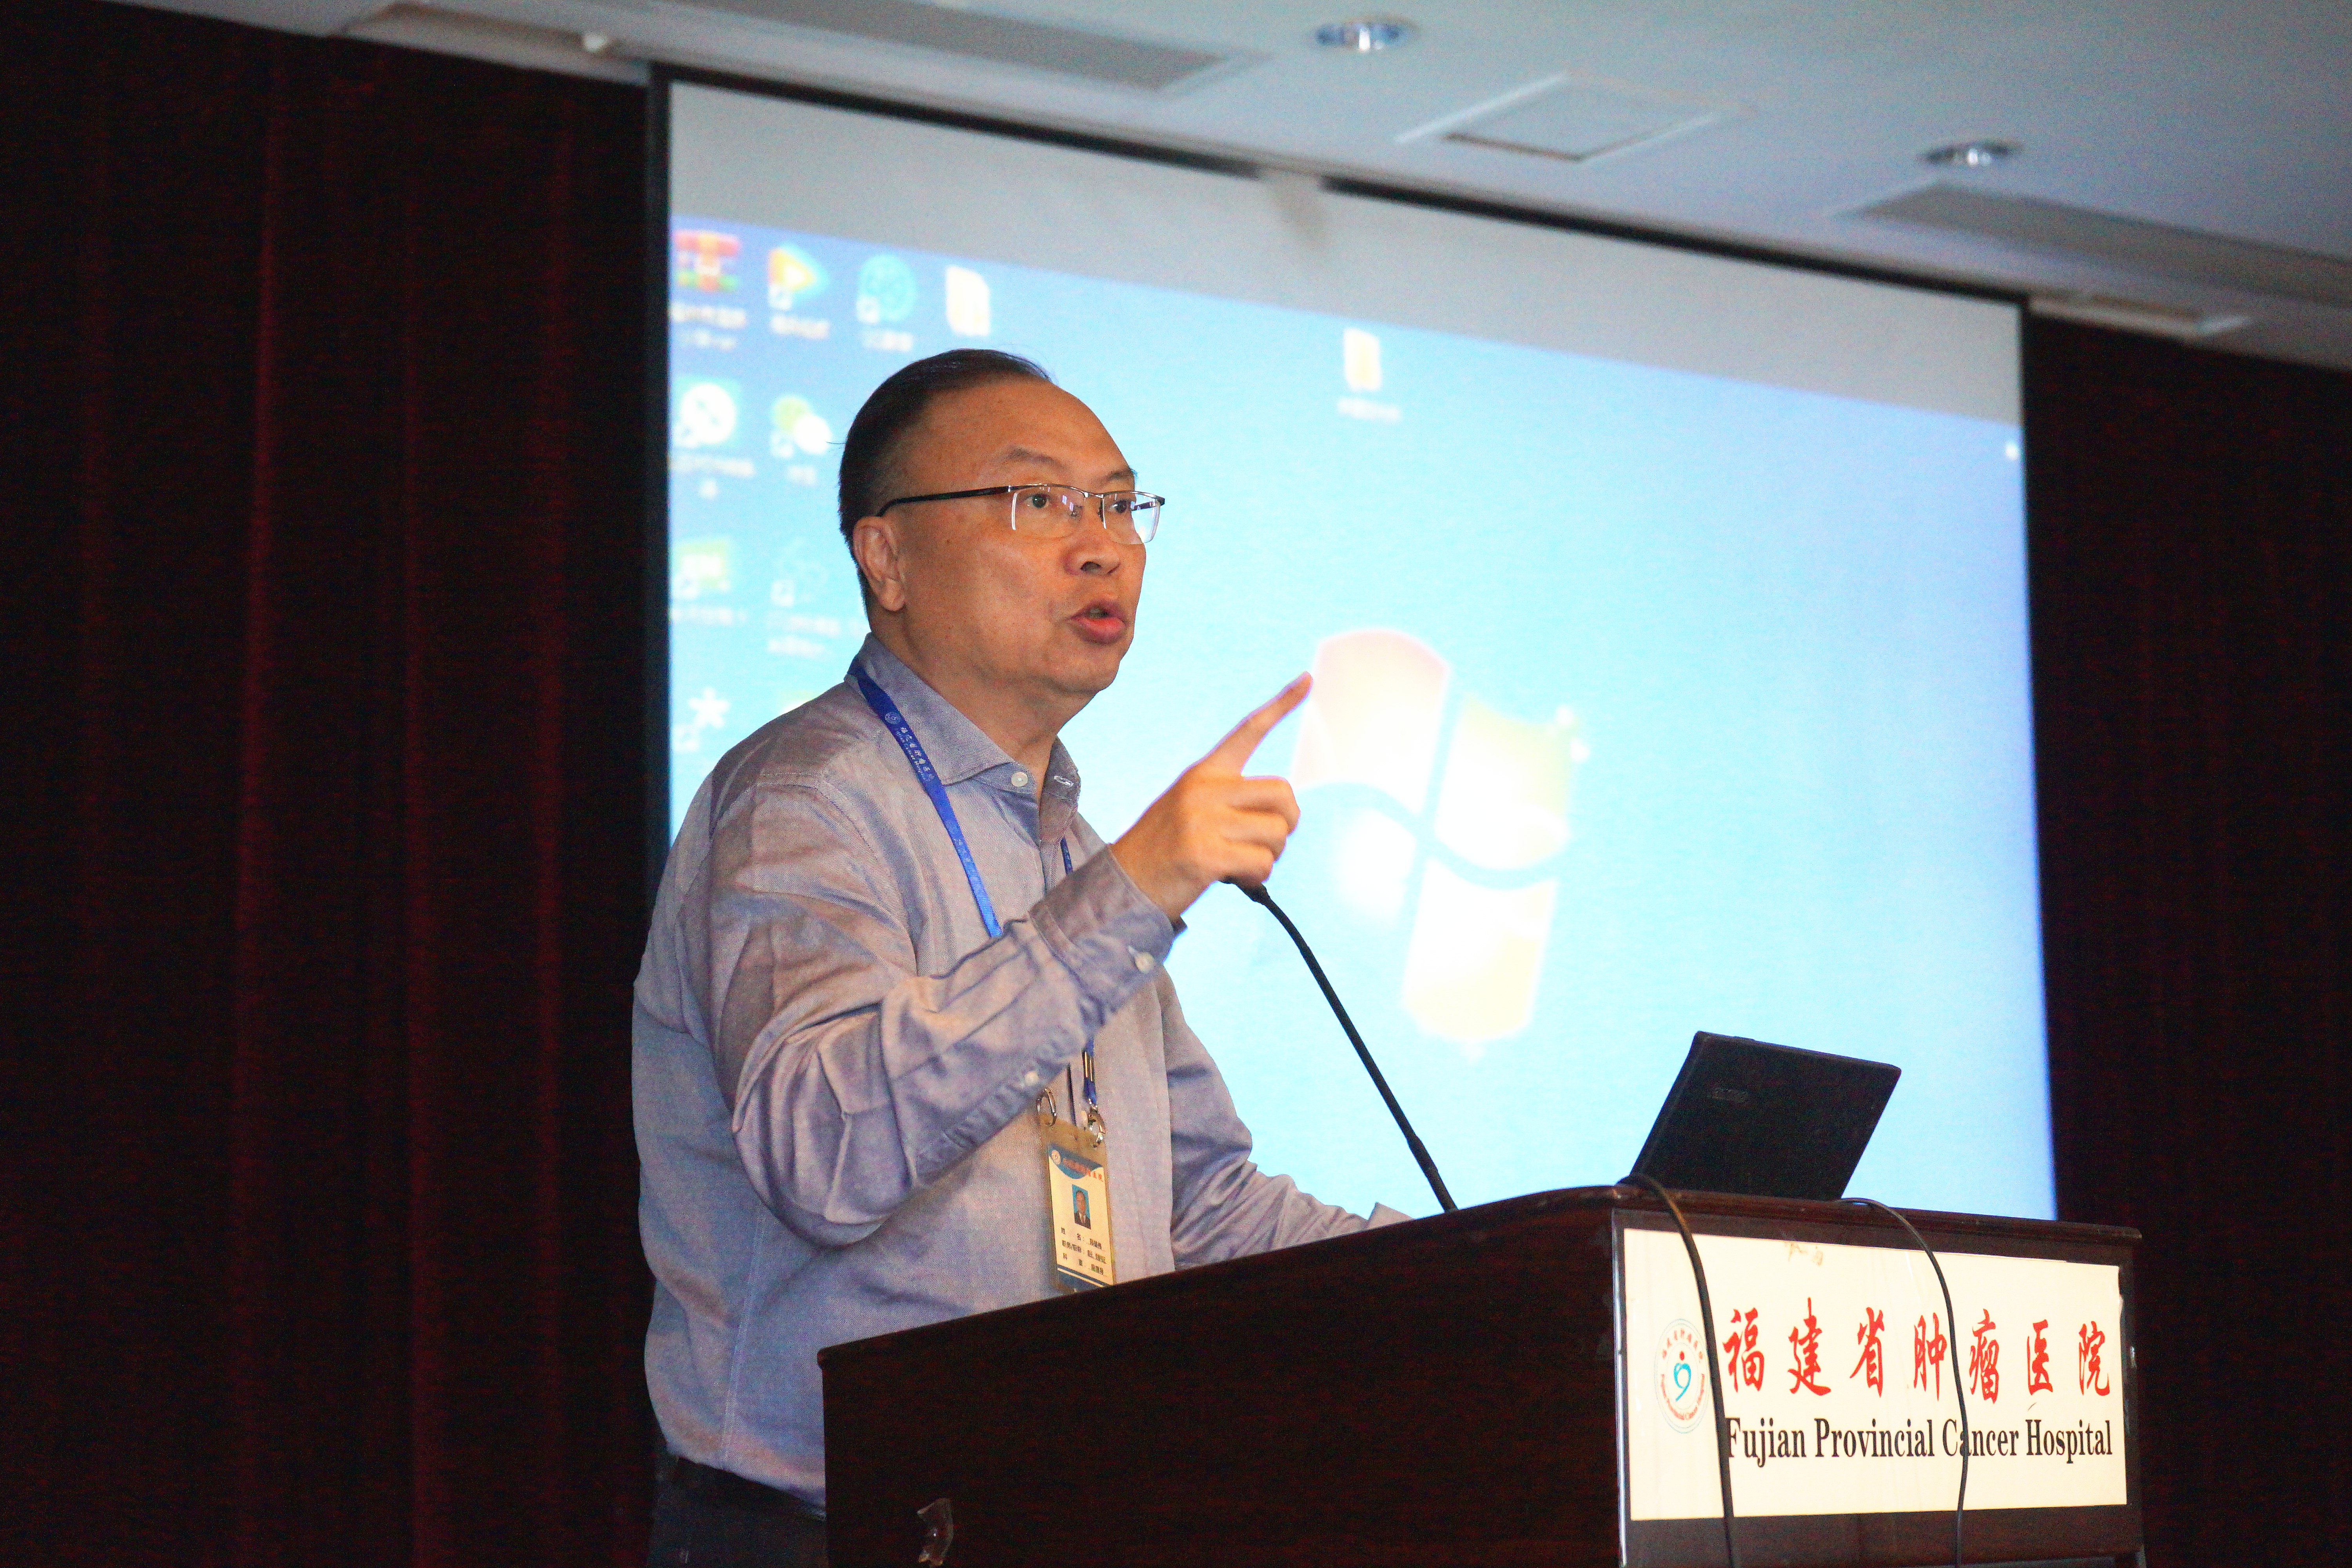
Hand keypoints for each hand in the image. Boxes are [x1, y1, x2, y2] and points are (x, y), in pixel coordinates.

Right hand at [1111, 676, 1309, 920]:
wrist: (1124, 884)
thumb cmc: (1169, 851)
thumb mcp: (1195, 812)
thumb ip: (1233, 804)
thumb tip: (1285, 819)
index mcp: (1204, 772)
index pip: (1248, 731)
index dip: (1282, 705)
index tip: (1308, 680)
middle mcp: (1204, 788)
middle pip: (1283, 793)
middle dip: (1286, 824)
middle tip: (1264, 843)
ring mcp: (1203, 819)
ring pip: (1278, 833)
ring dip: (1270, 856)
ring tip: (1239, 865)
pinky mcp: (1204, 853)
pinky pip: (1262, 863)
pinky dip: (1256, 878)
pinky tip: (1233, 879)